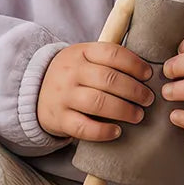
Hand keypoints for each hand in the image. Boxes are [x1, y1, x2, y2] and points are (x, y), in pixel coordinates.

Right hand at [37, 41, 154, 141]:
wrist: (35, 92)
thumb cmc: (72, 75)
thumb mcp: (84, 58)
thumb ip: (108, 59)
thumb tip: (147, 71)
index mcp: (80, 52)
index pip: (111, 53)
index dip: (134, 64)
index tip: (148, 75)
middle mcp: (70, 72)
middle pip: (108, 79)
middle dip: (134, 90)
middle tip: (148, 99)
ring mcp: (63, 96)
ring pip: (97, 102)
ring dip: (123, 110)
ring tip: (138, 115)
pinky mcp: (59, 119)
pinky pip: (83, 127)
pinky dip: (102, 131)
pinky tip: (117, 131)